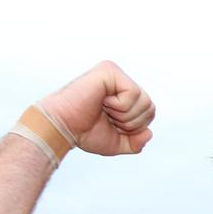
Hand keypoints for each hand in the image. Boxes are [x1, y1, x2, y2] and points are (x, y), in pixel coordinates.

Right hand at [40, 61, 154, 155]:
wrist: (62, 127)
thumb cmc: (84, 132)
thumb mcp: (116, 143)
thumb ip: (135, 142)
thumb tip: (149, 133)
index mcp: (123, 95)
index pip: (149, 112)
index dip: (135, 127)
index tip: (112, 124)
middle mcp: (121, 81)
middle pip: (150, 107)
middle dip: (131, 122)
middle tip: (108, 117)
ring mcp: (115, 74)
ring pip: (144, 101)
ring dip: (125, 115)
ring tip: (104, 109)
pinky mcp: (109, 70)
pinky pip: (133, 93)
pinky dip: (120, 106)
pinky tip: (102, 102)